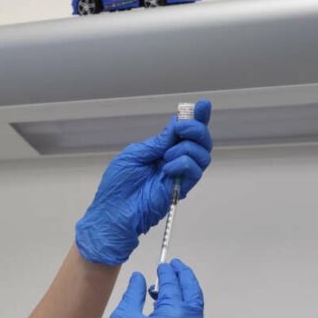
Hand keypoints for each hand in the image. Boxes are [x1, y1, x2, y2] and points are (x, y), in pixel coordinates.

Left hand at [75, 101, 211, 264]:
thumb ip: (158, 141)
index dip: (197, 118)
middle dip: (196, 128)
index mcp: (162, 150)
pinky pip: (195, 170)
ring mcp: (180, 175)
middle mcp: (175, 160)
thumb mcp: (135, 154)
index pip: (185, 132)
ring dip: (186, 148)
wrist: (114, 212)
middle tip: (181, 128)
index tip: (203, 105)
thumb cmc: (118, 186)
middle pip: (201, 141)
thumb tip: (175, 125)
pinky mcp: (181, 189)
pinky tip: (167, 169)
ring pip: (203, 154)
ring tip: (166, 156)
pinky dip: (183, 164)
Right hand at [99, 260, 204, 317]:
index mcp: (176, 314)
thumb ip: (134, 294)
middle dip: (184, 277)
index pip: (173, 285)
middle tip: (175, 267)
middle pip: (192, 291)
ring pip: (195, 306)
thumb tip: (139, 279)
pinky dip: (184, 308)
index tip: (162, 265)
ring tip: (168, 286)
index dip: (166, 273)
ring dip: (185, 292)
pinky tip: (168, 307)